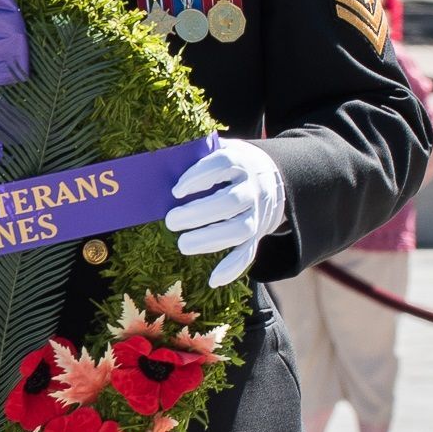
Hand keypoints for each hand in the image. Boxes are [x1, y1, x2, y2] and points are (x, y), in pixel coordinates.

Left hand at [165, 140, 285, 287]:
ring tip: (183, 244)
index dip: (199, 177)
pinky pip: (249, 253)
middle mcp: (253, 188)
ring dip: (210, 240)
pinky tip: (213, 280)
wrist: (275, 177)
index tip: (176, 190)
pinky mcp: (258, 233)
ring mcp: (258, 213)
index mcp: (241, 163)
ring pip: (240, 229)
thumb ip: (197, 155)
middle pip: (231, 202)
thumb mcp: (223, 151)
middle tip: (171, 220)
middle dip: (199, 213)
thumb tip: (158, 168)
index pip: (224, 164)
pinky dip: (233, 268)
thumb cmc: (232, 166)